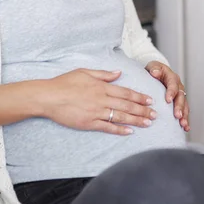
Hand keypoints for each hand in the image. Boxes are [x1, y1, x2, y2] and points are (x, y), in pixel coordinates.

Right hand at [37, 69, 156, 134]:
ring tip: (148, 123)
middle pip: (127, 106)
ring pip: (120, 117)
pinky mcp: (89, 123)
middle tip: (155, 114)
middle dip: (143, 110)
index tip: (150, 100)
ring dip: (136, 120)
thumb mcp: (84, 72)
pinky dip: (119, 129)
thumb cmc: (64, 83)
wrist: (48, 97)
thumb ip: (103, 74)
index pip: (125, 92)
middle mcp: (102, 99)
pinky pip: (107, 127)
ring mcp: (96, 112)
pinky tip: (129, 131)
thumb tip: (118, 73)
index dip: (139, 97)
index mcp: (101, 87)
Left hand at [145, 61, 189, 130]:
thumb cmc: (154, 70)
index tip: (168, 100)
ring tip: (183, 124)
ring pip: (185, 106)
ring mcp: (180, 95)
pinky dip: (185, 119)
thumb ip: (154, 69)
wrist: (157, 73)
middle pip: (181, 97)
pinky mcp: (179, 103)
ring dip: (184, 115)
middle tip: (177, 116)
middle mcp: (178, 86)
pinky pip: (184, 111)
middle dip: (179, 107)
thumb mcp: (152, 66)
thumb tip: (155, 72)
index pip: (173, 84)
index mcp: (172, 77)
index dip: (171, 92)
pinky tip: (185, 128)